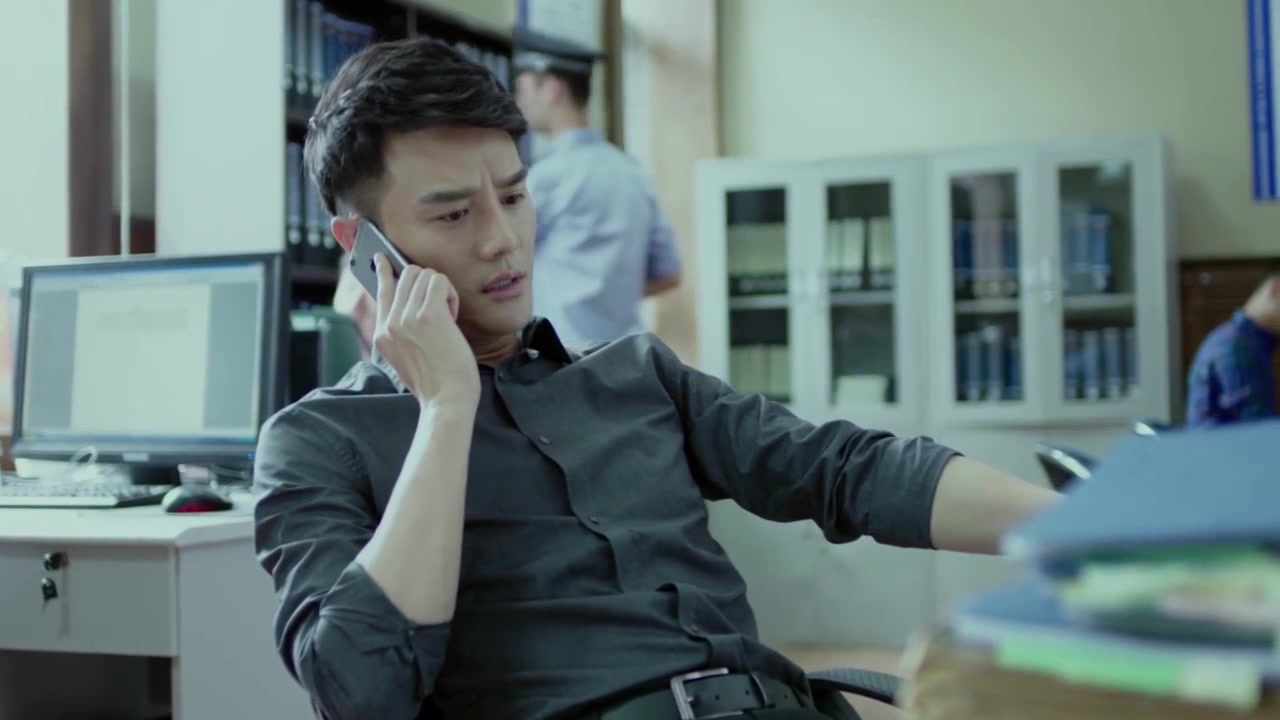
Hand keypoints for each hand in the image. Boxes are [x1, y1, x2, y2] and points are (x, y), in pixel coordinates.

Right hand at [372, 254, 478, 406]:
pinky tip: (453, 315)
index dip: (383, 270)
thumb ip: (401, 330)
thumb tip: (409, 299)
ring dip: (442, 290)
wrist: (447, 401)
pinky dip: (451, 294)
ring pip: (424, 275)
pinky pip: (439, 282)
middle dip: (428, 284)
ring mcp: (407, 318)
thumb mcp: (406, 356)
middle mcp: (390, 323)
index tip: (382, 258)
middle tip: (441, 309)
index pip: (379, 290)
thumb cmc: (436, 381)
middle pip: (406, 275)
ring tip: (447, 316)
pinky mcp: (429, 316)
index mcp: (382, 334)